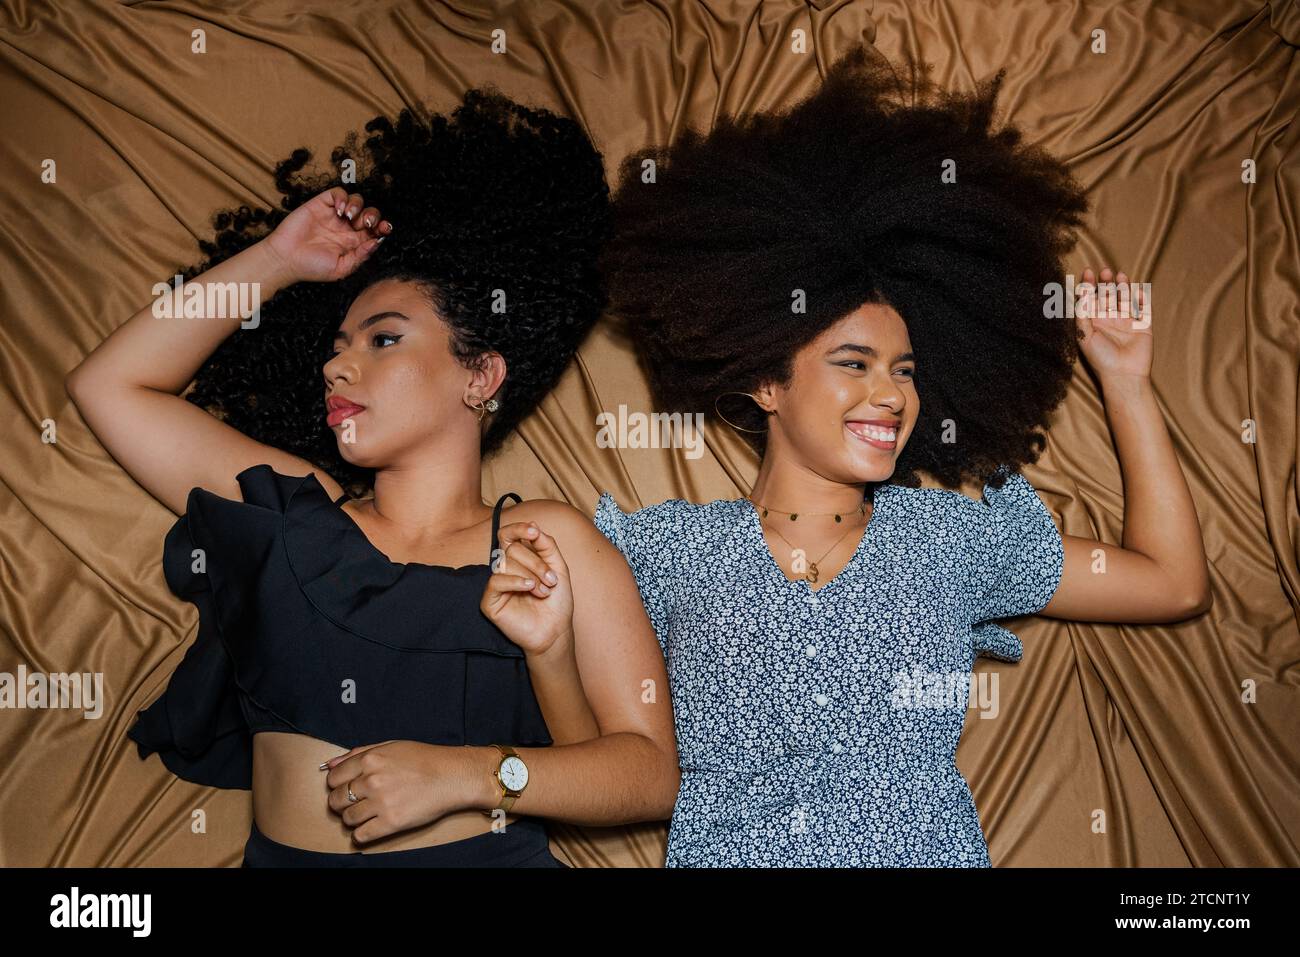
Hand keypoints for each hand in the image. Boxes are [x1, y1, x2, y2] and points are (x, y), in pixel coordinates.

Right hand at [262, 187, 392, 283]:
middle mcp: (346, 227)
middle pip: (369, 213)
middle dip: (373, 215)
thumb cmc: (312, 267)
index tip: (384, 229)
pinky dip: (343, 198)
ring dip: (358, 206)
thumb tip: (377, 242)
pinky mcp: (321, 204)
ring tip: (348, 217)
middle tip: (366, 224)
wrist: (286, 259)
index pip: (375, 230)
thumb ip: (361, 256)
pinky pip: (338, 193)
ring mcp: (334, 215)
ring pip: (356, 200)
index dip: (383, 227)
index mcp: (354, 242)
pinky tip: (339, 210)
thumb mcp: (342, 268)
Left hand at [322, 740, 474, 843]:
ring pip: (347, 819)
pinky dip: (361, 835)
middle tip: (355, 802)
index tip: (346, 788)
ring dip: (353, 819)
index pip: (333, 779)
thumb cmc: (424, 759)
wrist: (452, 776)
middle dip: (342, 803)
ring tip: (367, 814)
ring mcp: (381, 803)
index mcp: (370, 760)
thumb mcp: (391, 746)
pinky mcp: (391, 823)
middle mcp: (372, 780)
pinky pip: (361, 836)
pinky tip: (371, 827)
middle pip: (337, 800)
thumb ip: (358, 753)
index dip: (337, 785)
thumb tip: (329, 764)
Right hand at [480, 521, 574, 657]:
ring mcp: (497, 584)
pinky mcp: (490, 601)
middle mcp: (505, 569)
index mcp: (519, 560)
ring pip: (507, 563)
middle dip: (536, 563)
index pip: (509, 535)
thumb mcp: (558, 568)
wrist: (555, 630)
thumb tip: (534, 526)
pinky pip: (496, 581)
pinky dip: (515, 581)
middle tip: (551, 581)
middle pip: (513, 549)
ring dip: (532, 575)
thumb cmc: (556, 601)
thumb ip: (547, 546)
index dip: (518, 529)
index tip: (534, 532)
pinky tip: (530, 588)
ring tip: (543, 591)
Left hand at [1075, 266, 1152, 381]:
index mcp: (1093, 323)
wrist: (1124, 375)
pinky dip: (1142, 298)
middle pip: (1107, 296)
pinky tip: (1139, 289)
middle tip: (1104, 271)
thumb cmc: (1100, 359)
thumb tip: (1079, 296)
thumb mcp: (1085, 336)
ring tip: (1119, 276)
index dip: (1088, 285)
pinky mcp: (1143, 326)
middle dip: (1105, 283)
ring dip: (1122, 287)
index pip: (1090, 299)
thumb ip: (1082, 316)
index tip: (1087, 272)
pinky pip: (1143, 308)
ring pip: (1125, 299)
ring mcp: (1127, 322)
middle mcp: (1109, 320)